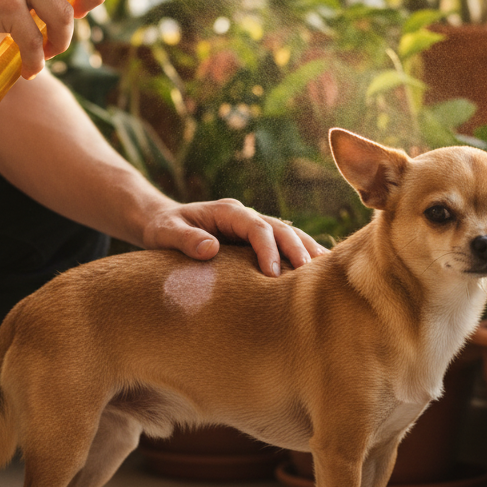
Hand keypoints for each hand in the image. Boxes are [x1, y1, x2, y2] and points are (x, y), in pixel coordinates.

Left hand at [142, 198, 328, 276]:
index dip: (267, 248)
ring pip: (288, 235)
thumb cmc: (163, 228)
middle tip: (308, 276)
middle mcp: (244, 215)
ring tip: (324, 275)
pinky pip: (282, 245)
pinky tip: (315, 274)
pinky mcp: (254, 240)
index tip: (272, 274)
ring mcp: (252, 226)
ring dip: (306, 251)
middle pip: (280, 228)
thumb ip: (185, 239)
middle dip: (296, 250)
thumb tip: (211, 248)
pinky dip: (300, 255)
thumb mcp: (165, 232)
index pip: (256, 227)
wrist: (161, 222)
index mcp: (227, 211)